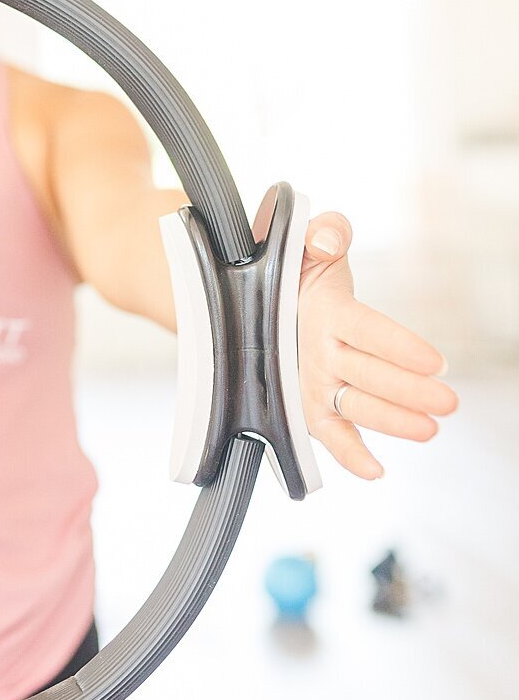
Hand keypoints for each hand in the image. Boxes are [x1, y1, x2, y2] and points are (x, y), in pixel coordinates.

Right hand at [296, 212, 457, 480]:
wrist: (251, 295)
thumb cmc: (292, 267)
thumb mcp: (307, 237)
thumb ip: (324, 229)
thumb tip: (329, 239)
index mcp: (322, 309)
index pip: (365, 329)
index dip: (399, 347)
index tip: (436, 362)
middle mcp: (313, 349)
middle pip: (367, 375)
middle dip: (410, 392)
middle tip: (449, 402)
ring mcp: (308, 380)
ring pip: (353, 406)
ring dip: (392, 422)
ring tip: (431, 429)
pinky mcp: (307, 402)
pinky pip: (326, 433)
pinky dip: (347, 455)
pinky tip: (376, 470)